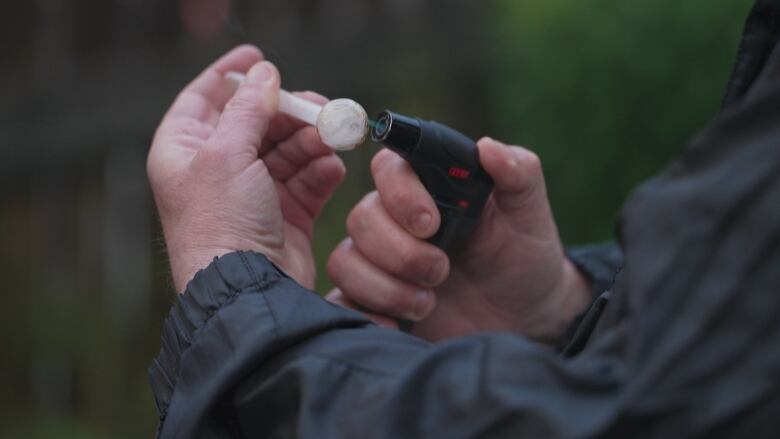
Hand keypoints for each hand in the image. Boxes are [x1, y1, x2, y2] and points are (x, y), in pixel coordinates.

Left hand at [148, 46, 344, 291]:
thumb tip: (265, 74)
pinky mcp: (285, 216)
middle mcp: (216, 171)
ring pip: (287, 150)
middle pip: (256, 123)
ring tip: (331, 135)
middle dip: (288, 112)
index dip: (230, 75)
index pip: (204, 99)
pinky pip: (307, 180)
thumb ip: (249, 109)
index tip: (258, 56)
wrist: (246, 288)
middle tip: (317, 104)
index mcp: (185, 152)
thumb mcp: (227, 154)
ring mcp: (253, 194)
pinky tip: (332, 164)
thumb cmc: (220, 224)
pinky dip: (321, 169)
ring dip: (311, 140)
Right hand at [327, 138, 590, 341]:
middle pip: (361, 217)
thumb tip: (488, 147)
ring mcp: (379, 260)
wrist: (523, 318)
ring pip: (346, 260)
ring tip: (428, 302)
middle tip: (442, 270)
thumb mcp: (530, 214)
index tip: (431, 223)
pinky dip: (365, 312)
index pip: (388, 168)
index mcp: (428, 187)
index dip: (400, 193)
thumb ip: (519, 174)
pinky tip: (397, 325)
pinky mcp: (372, 299)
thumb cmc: (523, 256)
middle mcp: (395, 219)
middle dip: (400, 251)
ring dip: (386, 286)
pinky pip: (342, 300)